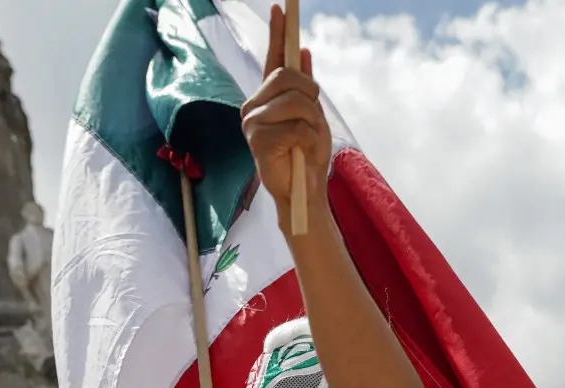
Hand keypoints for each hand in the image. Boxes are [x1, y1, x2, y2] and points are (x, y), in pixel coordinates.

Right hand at [240, 4, 332, 230]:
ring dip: (312, 121)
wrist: (304, 192)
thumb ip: (305, 88)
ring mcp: (252, 122)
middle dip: (310, 96)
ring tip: (306, 141)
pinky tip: (300, 153)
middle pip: (287, 77)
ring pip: (295, 101)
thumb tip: (304, 53)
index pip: (273, 60)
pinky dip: (308, 140)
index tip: (281, 9)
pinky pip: (296, 126)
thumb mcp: (312, 117)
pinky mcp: (257, 140)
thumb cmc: (306, 156)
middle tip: (312, 119)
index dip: (278, 34)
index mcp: (267, 99)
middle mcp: (253, 106)